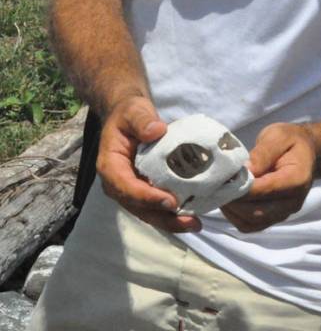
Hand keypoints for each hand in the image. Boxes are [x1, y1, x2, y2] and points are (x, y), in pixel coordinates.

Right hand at [96, 95, 201, 232]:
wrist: (129, 117)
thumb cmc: (129, 114)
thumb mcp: (134, 111)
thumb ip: (142, 120)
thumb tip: (156, 131)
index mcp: (110, 166)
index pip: (126, 187)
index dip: (147, 197)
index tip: (170, 201)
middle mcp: (118, 184)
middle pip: (138, 207)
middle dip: (164, 218)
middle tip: (190, 222)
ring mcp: (130, 189)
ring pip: (148, 212)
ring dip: (170, 221)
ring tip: (195, 224)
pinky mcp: (143, 190)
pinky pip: (155, 206)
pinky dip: (172, 213)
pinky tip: (192, 216)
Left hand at [221, 122, 315, 232]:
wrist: (305, 151)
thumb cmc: (290, 140)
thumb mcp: (278, 136)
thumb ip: (263, 153)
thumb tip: (245, 170)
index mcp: (297, 179)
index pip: (264, 190)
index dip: (241, 187)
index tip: (223, 178)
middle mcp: (293, 202)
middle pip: (257, 212)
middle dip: (233, 201)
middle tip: (216, 186)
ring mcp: (285, 212)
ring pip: (252, 222)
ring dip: (232, 211)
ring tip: (220, 192)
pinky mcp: (275, 217)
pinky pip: (252, 225)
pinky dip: (236, 216)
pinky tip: (229, 200)